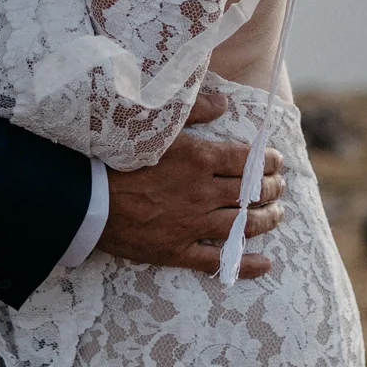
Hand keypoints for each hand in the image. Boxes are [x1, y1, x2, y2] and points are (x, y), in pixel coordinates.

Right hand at [101, 124, 286, 278]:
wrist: (86, 197)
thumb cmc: (117, 156)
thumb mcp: (155, 124)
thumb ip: (193, 110)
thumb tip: (225, 102)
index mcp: (200, 159)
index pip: (247, 160)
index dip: (268, 160)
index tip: (277, 160)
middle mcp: (203, 193)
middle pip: (250, 193)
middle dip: (272, 188)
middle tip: (280, 186)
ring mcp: (192, 225)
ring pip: (242, 226)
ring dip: (267, 220)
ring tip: (278, 215)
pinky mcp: (177, 250)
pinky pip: (218, 260)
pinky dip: (245, 263)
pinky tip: (264, 264)